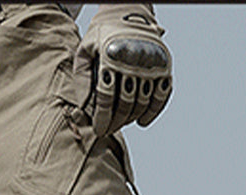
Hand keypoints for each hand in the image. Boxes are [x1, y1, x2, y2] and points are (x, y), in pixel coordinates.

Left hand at [75, 4, 172, 137]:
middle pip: (125, 104)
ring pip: (142, 103)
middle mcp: (132, 60)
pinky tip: (142, 121)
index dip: (102, 119)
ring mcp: (150, 63)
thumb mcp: (84, 50)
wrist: (127, 10)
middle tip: (108, 131)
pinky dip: (153, 112)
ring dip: (130, 119)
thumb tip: (85, 109)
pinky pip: (161, 95)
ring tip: (120, 125)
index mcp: (110, 57)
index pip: (106, 98)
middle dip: (115, 123)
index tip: (99, 131)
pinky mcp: (164, 65)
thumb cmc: (101, 35)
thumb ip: (81, 79)